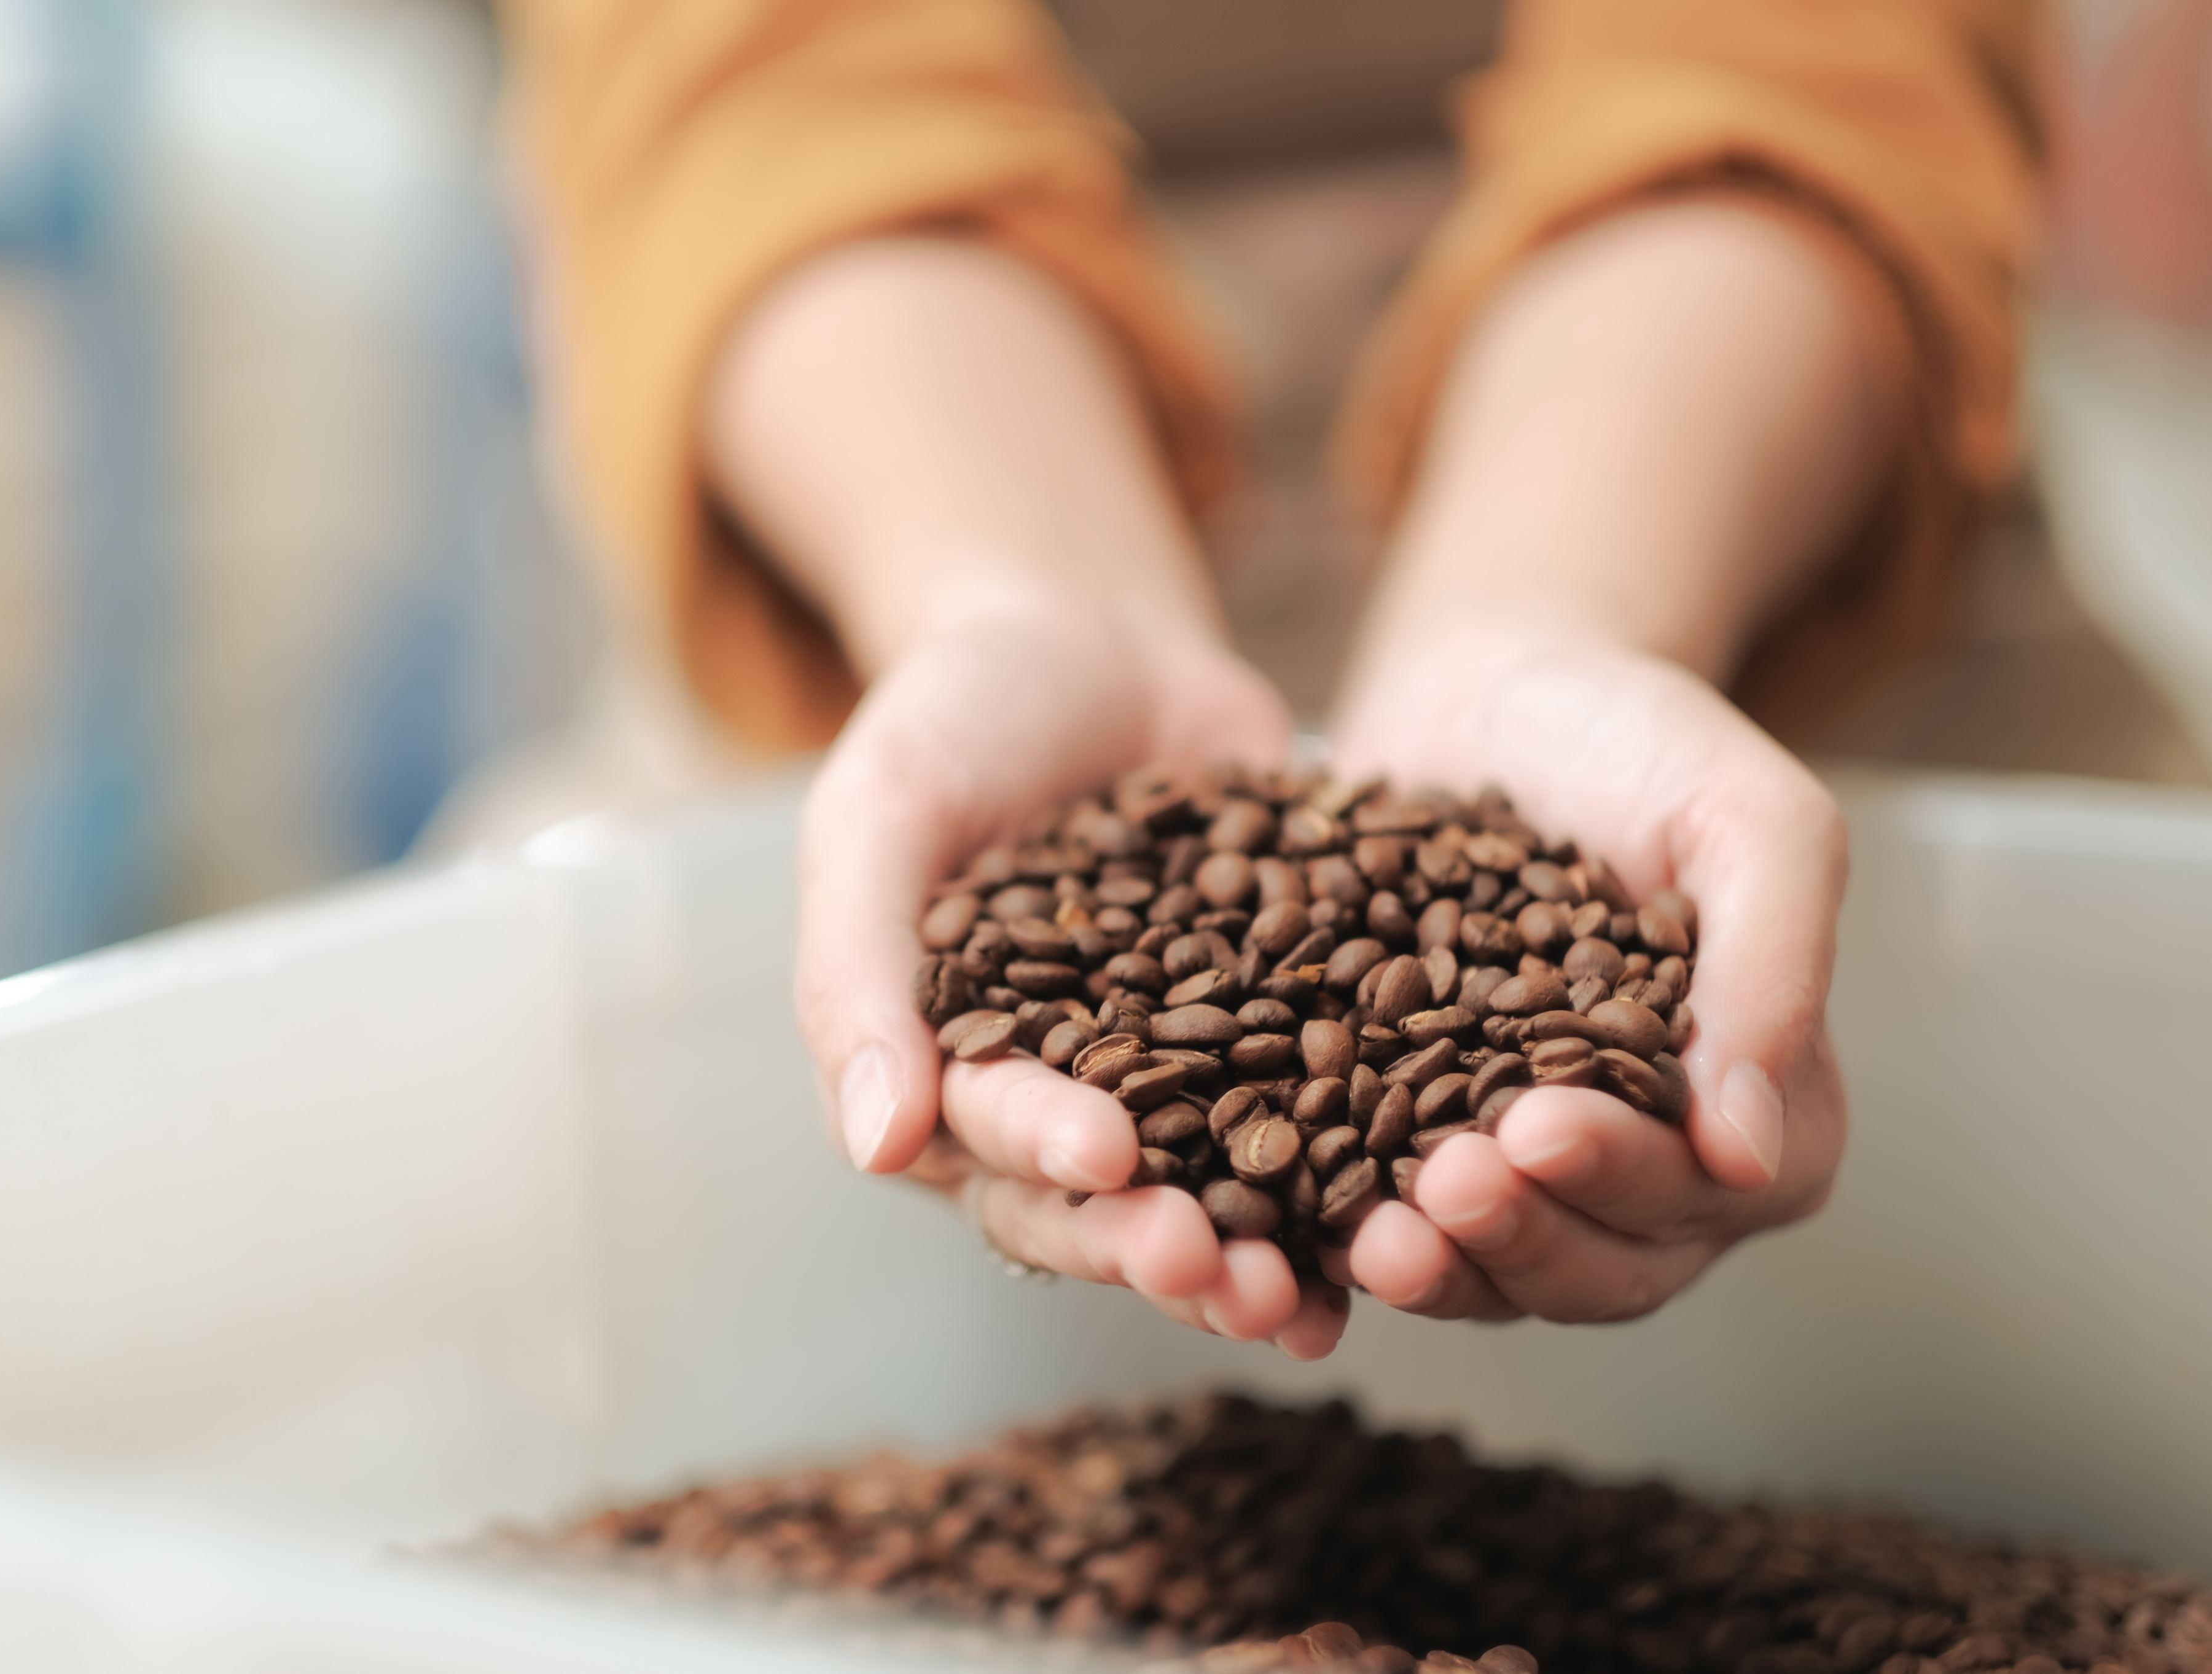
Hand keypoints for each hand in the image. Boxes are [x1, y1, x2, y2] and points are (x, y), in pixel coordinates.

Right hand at [795, 585, 1353, 1356]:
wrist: (1087, 633)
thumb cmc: (953, 715)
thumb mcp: (883, 811)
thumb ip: (857, 967)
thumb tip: (874, 1147)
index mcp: (941, 1069)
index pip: (990, 1138)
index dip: (1048, 1159)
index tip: (1110, 1161)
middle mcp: (1053, 1100)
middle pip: (1100, 1204)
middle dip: (1159, 1245)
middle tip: (1232, 1278)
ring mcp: (1166, 1079)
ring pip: (1205, 1192)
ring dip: (1256, 1255)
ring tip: (1314, 1298)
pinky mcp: (1269, 1040)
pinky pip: (1310, 1125)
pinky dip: (1349, 1185)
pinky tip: (1404, 1230)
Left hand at [1326, 630, 1848, 1322]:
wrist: (1499, 691)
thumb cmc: (1648, 746)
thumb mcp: (1749, 822)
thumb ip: (1773, 971)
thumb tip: (1749, 1155)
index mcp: (1757, 1111)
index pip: (1702, 1192)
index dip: (1622, 1176)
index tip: (1539, 1130)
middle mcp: (1643, 1166)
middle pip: (1596, 1265)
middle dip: (1518, 1239)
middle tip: (1440, 1188)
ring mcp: (1516, 1166)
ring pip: (1486, 1267)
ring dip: (1430, 1264)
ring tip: (1364, 1236)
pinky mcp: (1403, 1141)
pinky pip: (1376, 1216)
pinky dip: (1333, 1231)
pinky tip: (1280, 1211)